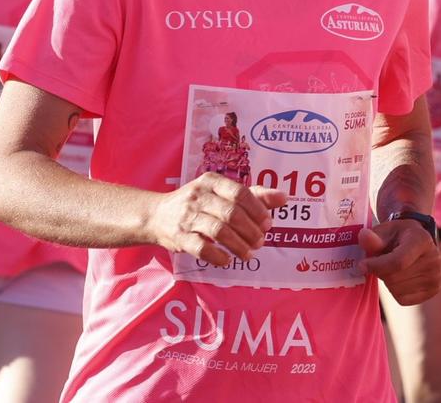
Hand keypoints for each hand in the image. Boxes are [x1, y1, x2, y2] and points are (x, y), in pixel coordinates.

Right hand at [145, 174, 285, 267]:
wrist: (156, 215)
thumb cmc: (197, 204)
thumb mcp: (222, 193)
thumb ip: (253, 195)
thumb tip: (284, 198)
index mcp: (212, 182)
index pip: (240, 192)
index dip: (257, 210)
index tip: (268, 224)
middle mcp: (198, 195)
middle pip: (231, 213)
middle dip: (250, 230)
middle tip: (261, 242)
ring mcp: (187, 216)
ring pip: (218, 231)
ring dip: (238, 245)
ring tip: (249, 254)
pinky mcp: (179, 236)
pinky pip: (201, 247)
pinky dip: (218, 256)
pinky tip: (227, 260)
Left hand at [359, 219, 440, 305]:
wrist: (417, 241)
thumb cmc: (397, 235)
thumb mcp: (384, 231)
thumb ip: (373, 237)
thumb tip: (363, 237)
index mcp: (422, 240)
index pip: (398, 262)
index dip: (376, 266)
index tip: (362, 265)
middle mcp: (434, 259)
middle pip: (394, 278)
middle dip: (380, 271)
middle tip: (380, 261)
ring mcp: (436, 276)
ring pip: (396, 290)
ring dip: (387, 280)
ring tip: (392, 267)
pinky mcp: (433, 290)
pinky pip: (402, 299)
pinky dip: (394, 290)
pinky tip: (399, 277)